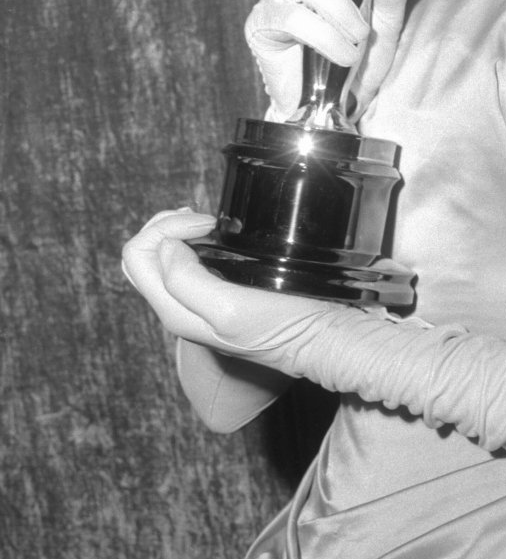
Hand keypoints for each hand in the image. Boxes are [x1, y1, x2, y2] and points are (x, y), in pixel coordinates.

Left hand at [120, 206, 347, 353]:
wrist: (316, 339)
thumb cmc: (279, 327)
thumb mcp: (229, 308)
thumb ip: (186, 281)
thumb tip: (166, 247)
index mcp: (173, 310)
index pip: (136, 255)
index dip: (167, 228)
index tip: (208, 225)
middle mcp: (178, 306)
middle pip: (141, 254)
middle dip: (164, 225)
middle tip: (203, 219)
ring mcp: (196, 300)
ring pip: (159, 255)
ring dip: (178, 229)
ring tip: (209, 223)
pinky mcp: (216, 292)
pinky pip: (184, 260)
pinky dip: (193, 238)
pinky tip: (217, 234)